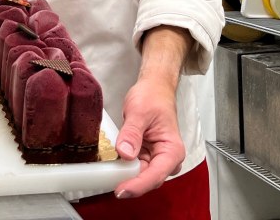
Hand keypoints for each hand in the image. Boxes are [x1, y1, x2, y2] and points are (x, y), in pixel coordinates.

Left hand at [113, 76, 184, 198]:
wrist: (154, 89)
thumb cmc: (153, 97)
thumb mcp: (139, 112)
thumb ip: (132, 133)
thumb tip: (125, 153)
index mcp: (172, 150)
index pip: (155, 175)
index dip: (138, 185)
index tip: (122, 190)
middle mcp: (166, 158)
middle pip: (148, 179)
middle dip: (130, 183)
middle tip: (109, 183)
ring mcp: (155, 159)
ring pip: (139, 176)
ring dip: (125, 176)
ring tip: (108, 174)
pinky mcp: (145, 156)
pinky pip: (133, 167)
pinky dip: (123, 168)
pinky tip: (111, 166)